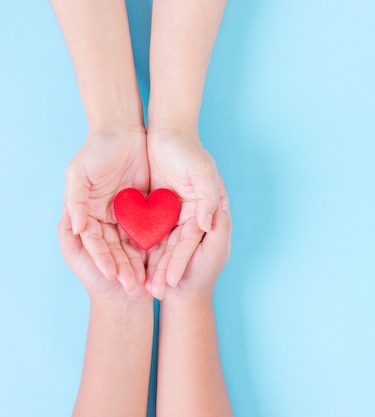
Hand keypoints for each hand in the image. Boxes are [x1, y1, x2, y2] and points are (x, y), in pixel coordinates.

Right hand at [64, 128, 148, 290]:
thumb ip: (75, 201)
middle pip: (117, 249)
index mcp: (89, 214)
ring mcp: (128, 214)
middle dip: (126, 268)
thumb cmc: (96, 150)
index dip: (104, 260)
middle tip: (135, 287)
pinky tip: (164, 260)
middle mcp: (108, 218)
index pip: (97, 243)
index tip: (112, 276)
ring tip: (150, 281)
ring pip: (135, 243)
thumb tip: (77, 229)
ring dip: (142, 262)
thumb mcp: (78, 174)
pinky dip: (157, 244)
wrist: (123, 130)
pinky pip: (152, 228)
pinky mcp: (147, 207)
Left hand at [145, 129, 220, 298]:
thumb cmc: (190, 151)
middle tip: (154, 292)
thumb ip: (208, 199)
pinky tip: (130, 262)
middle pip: (174, 248)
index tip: (171, 281)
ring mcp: (171, 213)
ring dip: (152, 264)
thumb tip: (207, 224)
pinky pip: (146, 230)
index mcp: (201, 211)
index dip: (180, 261)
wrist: (169, 131)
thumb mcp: (204, 173)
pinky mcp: (155, 208)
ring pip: (160, 243)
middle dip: (164, 270)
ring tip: (141, 286)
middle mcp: (187, 216)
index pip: (189, 241)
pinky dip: (139, 246)